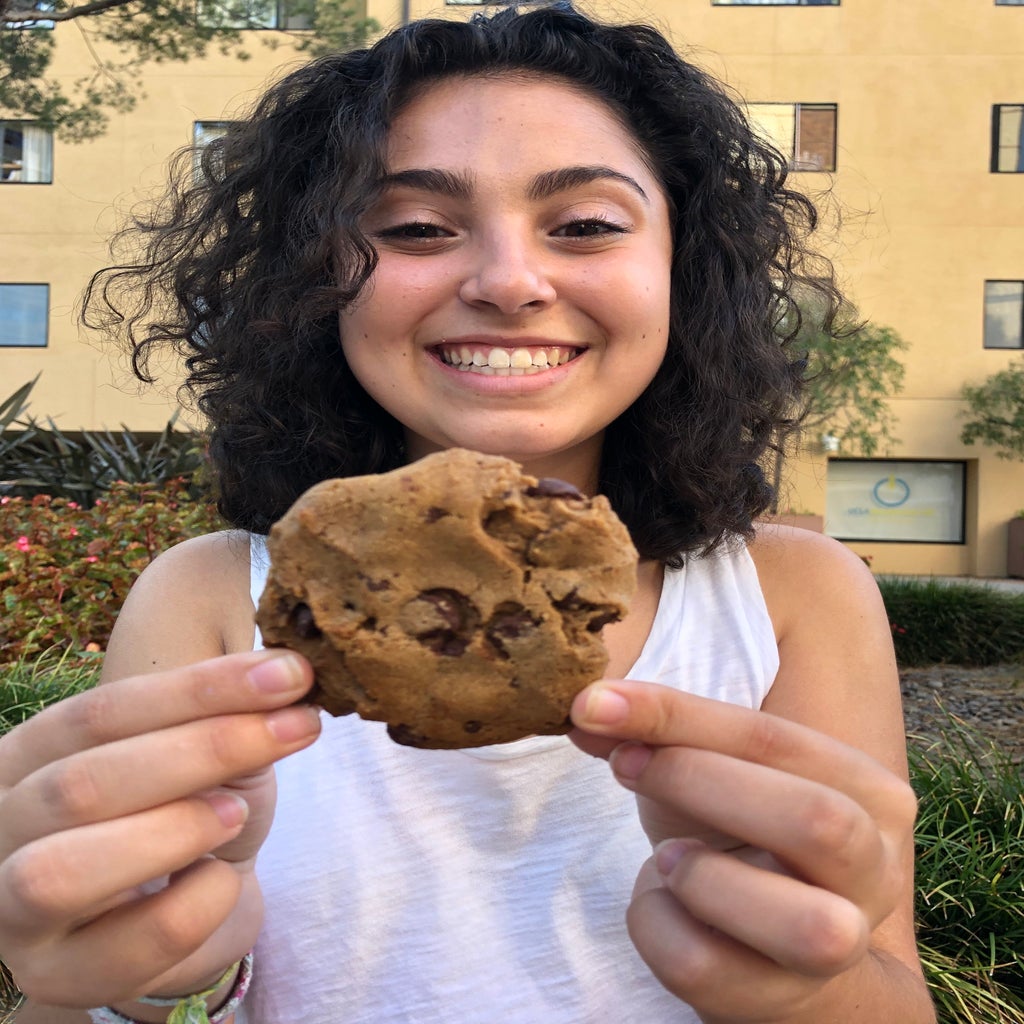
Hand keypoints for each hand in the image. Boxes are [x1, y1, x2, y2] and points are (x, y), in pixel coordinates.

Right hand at [0, 651, 319, 1008]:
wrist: (189, 915)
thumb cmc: (190, 816)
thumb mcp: (209, 757)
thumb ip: (230, 719)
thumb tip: (284, 677)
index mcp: (31, 754)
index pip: (101, 712)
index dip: (200, 689)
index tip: (288, 674)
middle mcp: (6, 826)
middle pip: (82, 784)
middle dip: (205, 750)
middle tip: (296, 729)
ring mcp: (16, 911)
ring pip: (65, 872)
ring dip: (176, 830)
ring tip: (238, 811)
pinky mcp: (60, 976)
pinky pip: (128, 944)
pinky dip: (198, 902)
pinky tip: (224, 877)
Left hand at [570, 679, 918, 1022]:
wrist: (779, 953)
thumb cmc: (741, 838)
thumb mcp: (710, 773)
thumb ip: (657, 734)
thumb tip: (590, 707)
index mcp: (868, 792)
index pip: (774, 739)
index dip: (676, 715)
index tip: (595, 704)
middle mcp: (875, 871)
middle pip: (815, 821)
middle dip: (698, 782)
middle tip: (624, 765)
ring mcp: (840, 950)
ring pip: (799, 924)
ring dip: (699, 876)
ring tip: (666, 857)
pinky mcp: (778, 1002)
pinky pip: (701, 965)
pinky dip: (653, 923)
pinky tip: (659, 902)